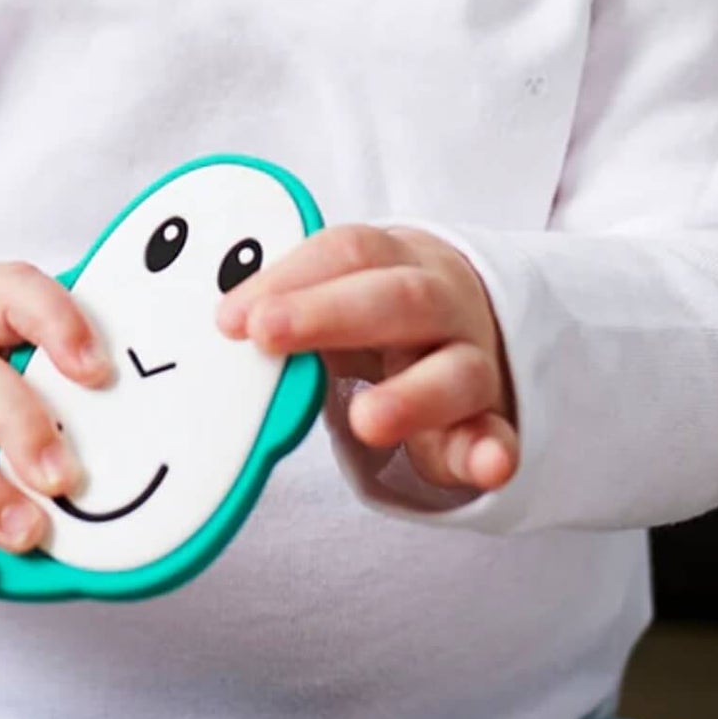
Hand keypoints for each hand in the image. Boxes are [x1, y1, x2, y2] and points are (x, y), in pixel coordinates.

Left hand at [215, 223, 518, 494]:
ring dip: (411, 394)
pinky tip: (489, 466)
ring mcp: (472, 361)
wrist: (472, 324)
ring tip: (365, 420)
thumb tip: (218, 329)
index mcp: (395, 260)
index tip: (231, 318)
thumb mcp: (340, 295)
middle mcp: (441, 302)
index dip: (289, 277)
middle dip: (331, 313)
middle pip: (400, 297)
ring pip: (456, 371)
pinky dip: (494, 451)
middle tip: (267, 334)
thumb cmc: (380, 310)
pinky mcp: (490, 423)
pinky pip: (499, 434)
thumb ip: (289, 311)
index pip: (346, 251)